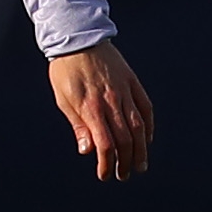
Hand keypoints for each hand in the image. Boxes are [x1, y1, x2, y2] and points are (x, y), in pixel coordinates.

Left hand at [48, 41, 154, 179]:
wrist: (78, 36)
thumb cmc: (65, 69)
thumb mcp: (63, 98)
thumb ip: (77, 125)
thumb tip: (87, 150)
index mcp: (91, 107)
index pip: (104, 144)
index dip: (107, 163)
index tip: (104, 175)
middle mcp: (111, 101)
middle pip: (125, 139)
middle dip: (125, 161)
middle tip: (123, 175)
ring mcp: (125, 91)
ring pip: (139, 126)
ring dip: (141, 149)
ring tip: (140, 165)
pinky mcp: (133, 82)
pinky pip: (146, 108)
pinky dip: (148, 126)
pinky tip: (147, 139)